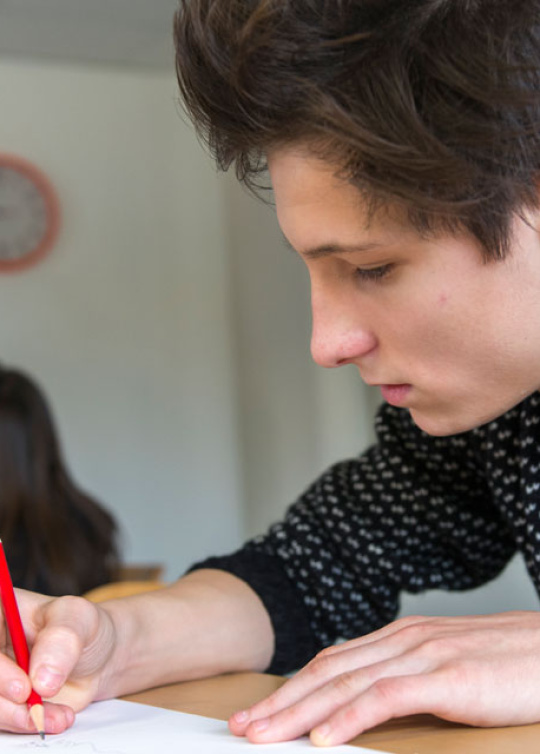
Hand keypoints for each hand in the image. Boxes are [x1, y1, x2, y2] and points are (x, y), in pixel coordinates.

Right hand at [0, 590, 114, 734]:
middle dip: (4, 701)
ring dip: (19, 717)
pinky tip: (56, 718)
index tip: (22, 688)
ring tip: (59, 715)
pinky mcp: (3, 700)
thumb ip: (62, 639)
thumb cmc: (84, 628)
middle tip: (36, 707)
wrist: (98, 657)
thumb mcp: (79, 618)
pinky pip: (3, 720)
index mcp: (0, 612)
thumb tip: (41, 679)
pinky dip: (27, 724)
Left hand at [229, 611, 539, 745]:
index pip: (333, 662)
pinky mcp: (446, 677)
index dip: (293, 688)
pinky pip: (385, 698)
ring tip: (266, 735)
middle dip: (282, 701)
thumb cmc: (507, 662)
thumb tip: (370, 699)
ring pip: (345, 683)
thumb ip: (407, 676)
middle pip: (328, 672)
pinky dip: (349, 717)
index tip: (262, 711)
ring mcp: (422, 655)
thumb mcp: (446, 665)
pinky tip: (325, 738)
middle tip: (244, 727)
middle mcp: (403, 640)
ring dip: (301, 712)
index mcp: (401, 637)